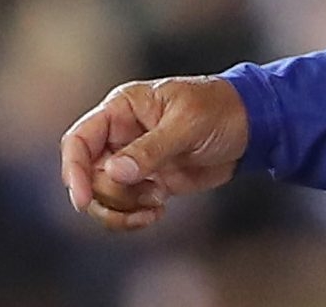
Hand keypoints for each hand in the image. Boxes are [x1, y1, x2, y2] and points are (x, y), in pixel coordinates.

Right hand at [59, 75, 249, 231]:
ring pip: (104, 195)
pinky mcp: (149, 181)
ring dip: (122, 209)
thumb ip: (151, 149)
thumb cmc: (220, 109)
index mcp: (123, 109)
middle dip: (107, 195)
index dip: (73, 169)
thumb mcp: (187, 124)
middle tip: (143, 196)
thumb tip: (114, 172)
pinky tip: (158, 213)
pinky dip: (134, 216)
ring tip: (156, 204)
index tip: (83, 199)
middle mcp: (122, 135)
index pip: (80, 140)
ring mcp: (134, 160)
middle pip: (88, 175)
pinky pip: (125, 206)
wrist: (252, 126)